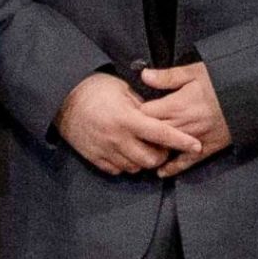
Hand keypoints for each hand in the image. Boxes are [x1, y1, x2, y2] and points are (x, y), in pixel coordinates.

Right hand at [57, 72, 197, 177]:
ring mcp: (105, 150)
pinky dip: (126, 165)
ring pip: (135, 168)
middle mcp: (117, 138)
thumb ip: (142, 106)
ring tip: (142, 148)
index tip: (197, 145)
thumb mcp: (122, 89)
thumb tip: (158, 118)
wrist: (61, 97)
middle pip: (151, 159)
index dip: (181, 141)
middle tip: (160, 146)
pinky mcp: (94, 157)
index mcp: (127, 118)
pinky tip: (125, 153)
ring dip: (143, 161)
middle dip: (160, 155)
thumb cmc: (94, 88)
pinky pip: (118, 170)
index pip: (161, 134)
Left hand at [135, 63, 229, 169]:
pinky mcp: (207, 148)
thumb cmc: (221, 81)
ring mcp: (194, 139)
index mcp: (176, 106)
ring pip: (165, 149)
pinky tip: (161, 172)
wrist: (251, 96)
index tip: (128, 112)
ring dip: (153, 150)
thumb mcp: (194, 72)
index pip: (144, 114)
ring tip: (139, 151)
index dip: (134, 113)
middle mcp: (182, 125)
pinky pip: (187, 162)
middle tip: (129, 133)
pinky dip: (173, 168)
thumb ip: (167, 76)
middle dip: (140, 133)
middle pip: (151, 134)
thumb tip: (143, 75)